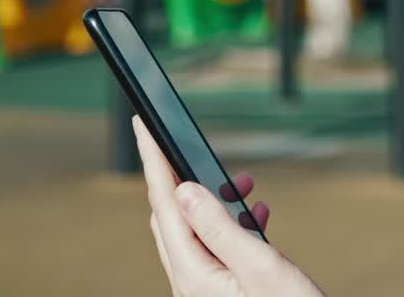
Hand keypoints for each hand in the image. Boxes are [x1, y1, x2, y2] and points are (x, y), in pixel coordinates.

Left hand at [133, 116, 325, 296]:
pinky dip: (233, 225)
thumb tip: (183, 190)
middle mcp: (192, 284)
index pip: (164, 205)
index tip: (142, 124)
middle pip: (171, 217)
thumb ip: (220, 228)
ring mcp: (206, 292)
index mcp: (194, 276)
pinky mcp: (224, 295)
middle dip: (180, 177)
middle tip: (183, 145)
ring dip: (215, 201)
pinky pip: (217, 250)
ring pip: (196, 233)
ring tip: (242, 180)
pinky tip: (257, 214)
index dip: (153, 161)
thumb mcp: (261, 268)